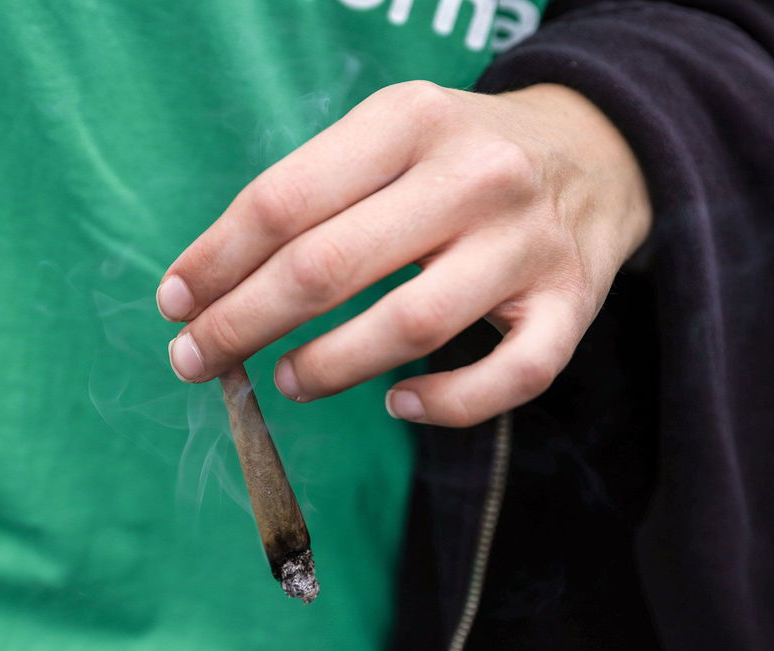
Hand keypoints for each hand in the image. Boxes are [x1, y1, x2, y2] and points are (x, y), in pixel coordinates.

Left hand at [157, 81, 650, 426]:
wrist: (599, 151)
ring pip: (409, 326)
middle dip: (242, 323)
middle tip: (196, 359)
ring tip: (285, 380)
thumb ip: (311, 195)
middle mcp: (473, 176)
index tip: (174, 302)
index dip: (215, 261)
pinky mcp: (572, 304)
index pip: (284, 199)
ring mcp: (527, 244)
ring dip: (327, 367)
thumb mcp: (388, 137)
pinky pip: (507, 378)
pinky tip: (396, 403)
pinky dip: (443, 405)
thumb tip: (208, 284)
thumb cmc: (459, 155)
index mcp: (409, 120)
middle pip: (328, 265)